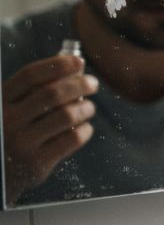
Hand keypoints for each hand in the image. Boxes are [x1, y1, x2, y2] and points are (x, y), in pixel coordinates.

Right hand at [2, 53, 98, 201]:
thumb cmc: (8, 133)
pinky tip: (85, 128)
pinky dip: (84, 131)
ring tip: (90, 108)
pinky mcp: (37, 163)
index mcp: (0, 102)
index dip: (57, 65)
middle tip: (93, 83)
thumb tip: (71, 67)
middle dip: (79, 85)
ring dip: (84, 108)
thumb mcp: (8, 110)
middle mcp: (8, 120)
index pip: (30, 75)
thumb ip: (31, 92)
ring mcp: (22, 142)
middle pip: (52, 94)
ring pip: (65, 116)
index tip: (78, 62)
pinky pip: (71, 140)